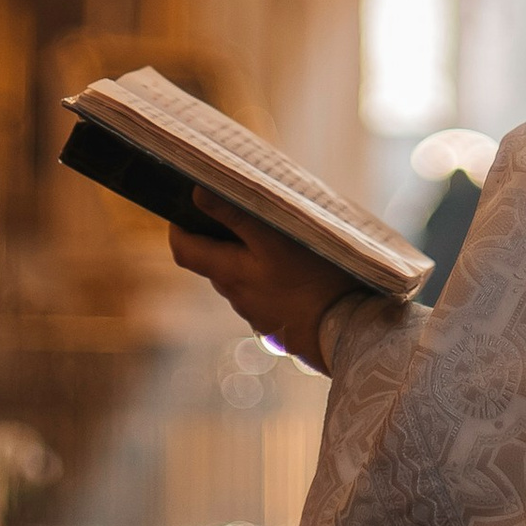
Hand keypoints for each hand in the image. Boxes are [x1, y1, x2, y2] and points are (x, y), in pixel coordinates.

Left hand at [168, 189, 358, 370]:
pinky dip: (271, 275)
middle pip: (215, 260)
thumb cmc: (312, 281)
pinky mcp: (280, 323)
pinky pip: (265, 292)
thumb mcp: (274, 240)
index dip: (178, 226)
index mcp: (229, 274)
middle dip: (221, 234)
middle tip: (241, 207)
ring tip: (278, 233)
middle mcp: (237, 296)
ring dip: (250, 255)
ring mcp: (259, 313)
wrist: (347, 333)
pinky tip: (299, 267)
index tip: (186, 204)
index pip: (183, 250)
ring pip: (243, 275)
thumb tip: (197, 192)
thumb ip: (235, 215)